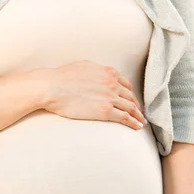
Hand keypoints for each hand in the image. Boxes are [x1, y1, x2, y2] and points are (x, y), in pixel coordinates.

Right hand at [25, 61, 146, 130]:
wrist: (52, 87)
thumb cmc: (63, 77)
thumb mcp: (84, 66)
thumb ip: (97, 71)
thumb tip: (100, 74)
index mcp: (108, 72)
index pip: (126, 84)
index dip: (131, 94)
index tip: (133, 100)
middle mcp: (112, 83)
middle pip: (130, 96)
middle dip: (137, 105)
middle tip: (140, 113)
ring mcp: (110, 97)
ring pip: (130, 107)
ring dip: (138, 115)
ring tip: (141, 122)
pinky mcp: (105, 110)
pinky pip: (125, 117)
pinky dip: (133, 122)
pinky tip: (137, 127)